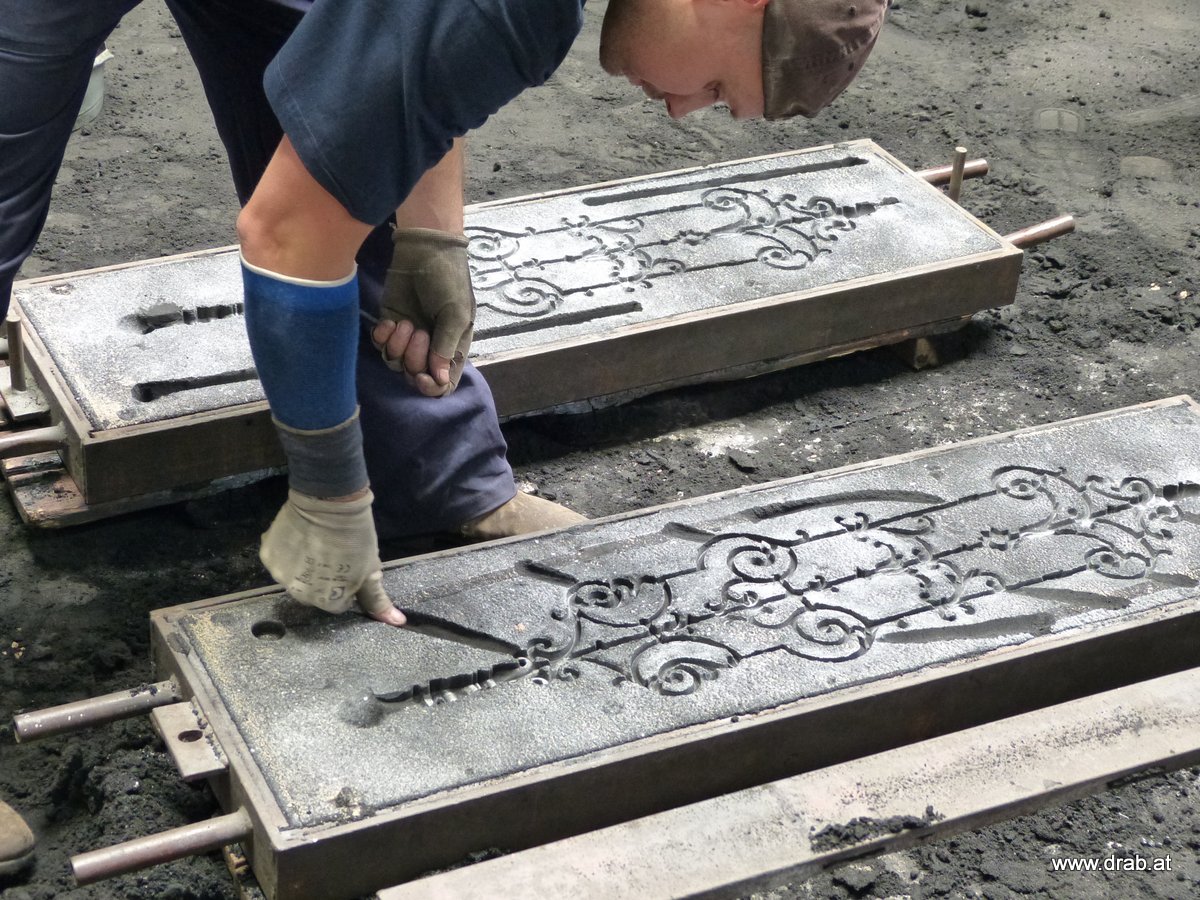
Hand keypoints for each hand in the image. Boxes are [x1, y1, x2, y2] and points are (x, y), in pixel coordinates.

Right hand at [259, 489, 406, 625]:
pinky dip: (287, 553)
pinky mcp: (267, 555)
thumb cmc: (355, 537)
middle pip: (313, 594)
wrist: (329, 502)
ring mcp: (280, 575)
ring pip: (294, 579)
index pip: (337, 604)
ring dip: (302, 568)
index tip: (348, 568)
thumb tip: (398, 623)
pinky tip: (300, 539)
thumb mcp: (371, 570)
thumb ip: (377, 601)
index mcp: (326, 601)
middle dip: (323, 580)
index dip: (345, 586)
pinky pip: (278, 561)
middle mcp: (299, 595)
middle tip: (332, 556)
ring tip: (315, 545)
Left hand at [372, 227, 474, 396]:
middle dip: (414, 358)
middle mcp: (430, 346)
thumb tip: (439, 379)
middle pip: (416, 374)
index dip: (432, 388)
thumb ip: (446, 347)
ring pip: (396, 363)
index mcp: (453, 347)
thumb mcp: (455, 313)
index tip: (423, 377)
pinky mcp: (390, 324)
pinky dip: (383, 337)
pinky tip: (390, 321)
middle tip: (419, 332)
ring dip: (398, 346)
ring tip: (405, 323)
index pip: (443, 383)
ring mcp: (408, 336)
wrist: (425, 249)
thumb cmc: (448, 280)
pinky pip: (380, 346)